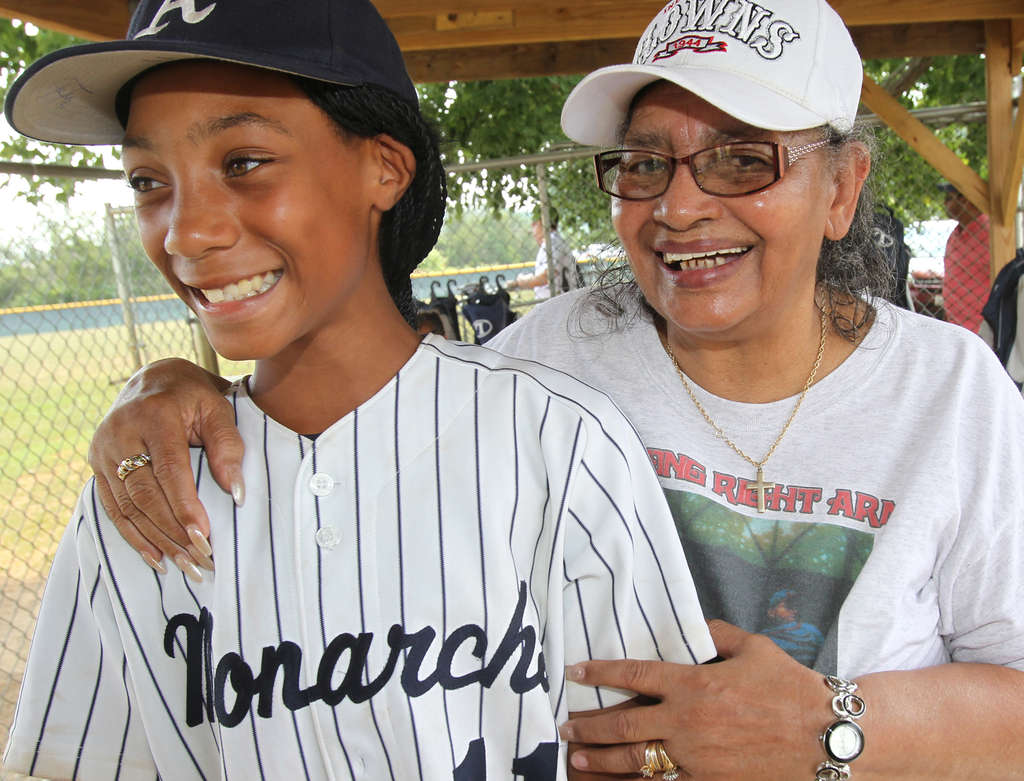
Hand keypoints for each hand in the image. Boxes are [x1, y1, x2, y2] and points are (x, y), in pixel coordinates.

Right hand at [88, 358, 240, 576]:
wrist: (154, 378)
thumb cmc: (194, 396)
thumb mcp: (218, 409)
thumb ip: (228, 447)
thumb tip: (237, 493)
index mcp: (155, 415)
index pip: (169, 470)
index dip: (184, 507)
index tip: (205, 537)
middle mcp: (121, 432)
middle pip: (144, 494)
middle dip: (172, 531)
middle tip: (199, 560)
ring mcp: (103, 449)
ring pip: (127, 506)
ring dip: (156, 540)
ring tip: (184, 566)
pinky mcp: (97, 463)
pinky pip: (113, 507)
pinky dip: (133, 535)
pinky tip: (155, 557)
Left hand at [560, 620, 823, 779]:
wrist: (826, 737)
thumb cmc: (790, 687)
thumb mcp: (753, 647)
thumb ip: (716, 633)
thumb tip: (693, 626)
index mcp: (694, 682)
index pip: (634, 673)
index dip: (600, 672)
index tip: (576, 672)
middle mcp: (687, 719)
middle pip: (624, 723)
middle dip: (589, 727)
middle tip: (567, 727)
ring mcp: (696, 755)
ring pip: (636, 760)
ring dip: (602, 760)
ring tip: (578, 758)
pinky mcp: (708, 780)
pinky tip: (621, 780)